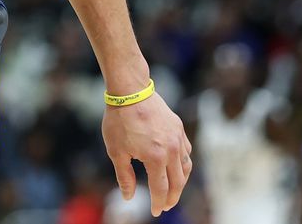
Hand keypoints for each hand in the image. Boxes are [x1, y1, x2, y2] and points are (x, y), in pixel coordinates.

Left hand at [101, 93, 191, 216]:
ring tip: (172, 189)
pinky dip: (183, 163)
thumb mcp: (116, 151)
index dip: (158, 203)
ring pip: (186, 167)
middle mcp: (171, 149)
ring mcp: (177, 138)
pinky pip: (186, 151)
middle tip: (165, 205)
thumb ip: (125, 176)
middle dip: (172, 197)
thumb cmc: (119, 120)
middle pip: (178, 181)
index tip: (156, 212)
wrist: (130, 90)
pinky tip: (176, 166)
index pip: (161, 188)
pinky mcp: (178, 128)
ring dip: (180, 181)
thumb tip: (129, 197)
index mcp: (155, 157)